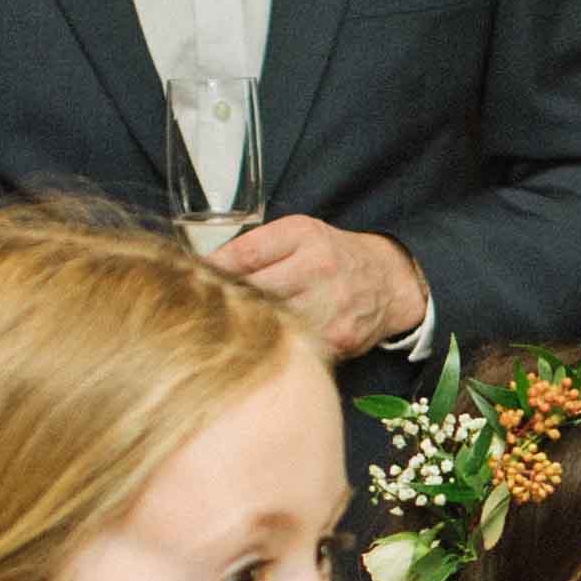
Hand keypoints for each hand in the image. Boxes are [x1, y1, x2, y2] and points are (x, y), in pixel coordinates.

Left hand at [208, 213, 426, 359]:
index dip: (213, 269)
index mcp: (304, 238)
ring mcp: (329, 309)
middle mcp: (319, 270)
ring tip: (229, 330)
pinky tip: (260, 346)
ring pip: (271, 324)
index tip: (192, 280)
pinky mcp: (336, 341)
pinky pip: (292, 346)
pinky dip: (272, 347)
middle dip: (227, 302)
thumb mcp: (298, 233)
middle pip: (255, 293)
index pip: (246, 255)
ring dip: (247, 329)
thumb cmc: (333, 254)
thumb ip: (254, 247)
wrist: (388, 282)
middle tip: (203, 310)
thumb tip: (204, 267)